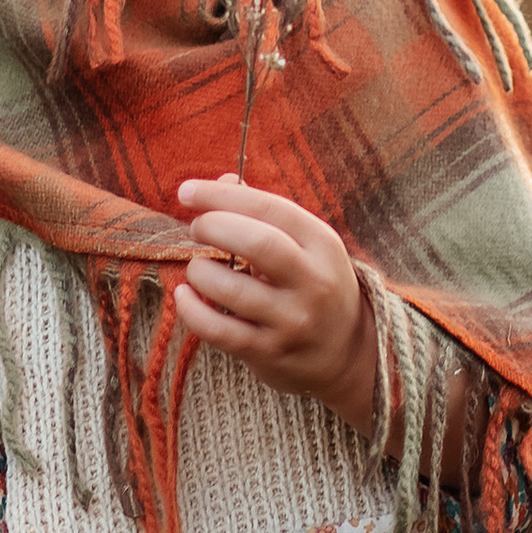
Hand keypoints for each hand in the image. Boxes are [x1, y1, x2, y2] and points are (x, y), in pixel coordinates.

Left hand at [174, 176, 378, 438]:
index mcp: (323, 244)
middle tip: (195, 230)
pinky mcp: (269, 352)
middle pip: (258, 244)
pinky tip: (184, 296)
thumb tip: (224, 179)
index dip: (222, 196)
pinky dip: (192, 311)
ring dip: (200, 271)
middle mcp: (313, 281)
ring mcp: (292, 321)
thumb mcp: (306, 244)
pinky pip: (220, 331)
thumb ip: (266, 212)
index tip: (187, 192)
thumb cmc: (314, 283)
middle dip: (213, 227)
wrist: (346, 351)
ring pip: (233, 290)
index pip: (270, 209)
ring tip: (196, 268)